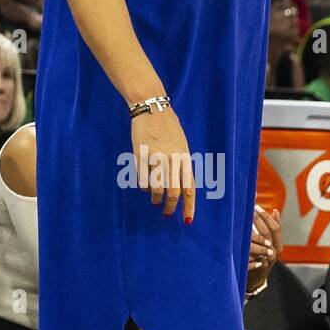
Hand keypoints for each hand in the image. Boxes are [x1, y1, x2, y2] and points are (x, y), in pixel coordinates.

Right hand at [131, 107, 193, 221]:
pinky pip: (142, 179)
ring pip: (157, 188)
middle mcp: (172, 160)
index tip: (187, 220)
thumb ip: (181, 166)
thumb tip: (180, 189)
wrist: (152, 109)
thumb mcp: (182, 146)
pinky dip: (143, 187)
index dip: (189, 207)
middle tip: (167, 213)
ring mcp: (155, 158)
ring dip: (156, 198)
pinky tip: (144, 186)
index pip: (189, 189)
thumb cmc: (169, 128)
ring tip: (155, 200)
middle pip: (173, 193)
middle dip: (170, 207)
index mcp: (184, 158)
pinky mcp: (140, 156)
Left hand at [248, 204, 280, 287]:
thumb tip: (274, 211)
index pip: (275, 228)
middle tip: (248, 209)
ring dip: (252, 228)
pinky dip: (248, 243)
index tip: (256, 206)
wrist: (256, 278)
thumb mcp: (269, 244)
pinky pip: (254, 251)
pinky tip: (239, 235)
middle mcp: (275, 252)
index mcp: (279, 245)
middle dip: (258, 219)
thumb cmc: (261, 257)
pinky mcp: (259, 266)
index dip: (266, 216)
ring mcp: (268, 259)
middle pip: (268, 232)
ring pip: (262, 241)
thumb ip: (271, 229)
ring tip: (242, 219)